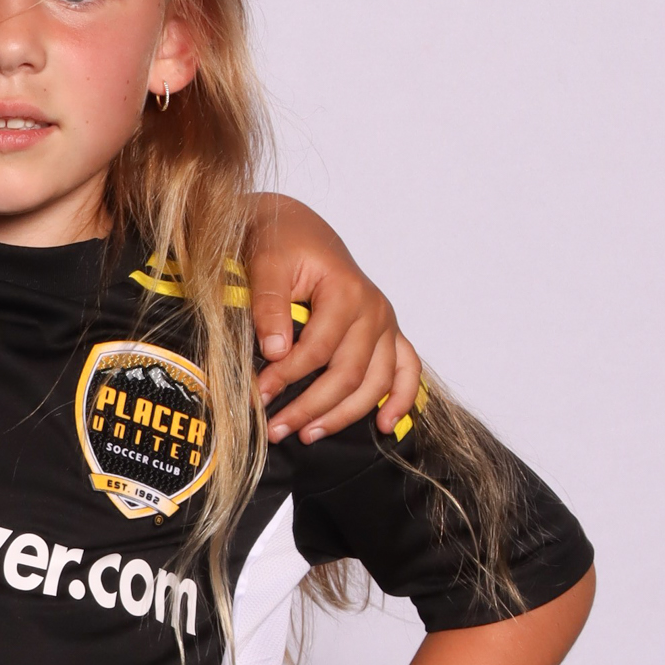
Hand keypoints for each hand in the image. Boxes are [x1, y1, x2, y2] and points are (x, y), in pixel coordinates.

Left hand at [246, 195, 422, 442]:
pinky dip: (400, 398)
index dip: (287, 378)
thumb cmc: (281, 243)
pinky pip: (407, 369)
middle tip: (275, 430)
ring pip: (375, 381)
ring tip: (307, 435)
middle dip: (310, 407)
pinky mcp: (388, 332)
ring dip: (344, 415)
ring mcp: (385, 323)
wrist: (298, 229)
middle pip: (348, 373)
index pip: (318, 350)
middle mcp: (374, 309)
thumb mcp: (266, 263)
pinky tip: (383, 425)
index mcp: (347, 291)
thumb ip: (269, 305)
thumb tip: (275, 352)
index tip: (257, 397)